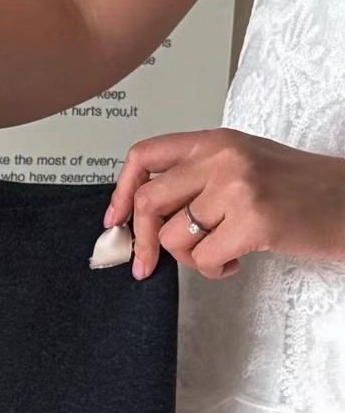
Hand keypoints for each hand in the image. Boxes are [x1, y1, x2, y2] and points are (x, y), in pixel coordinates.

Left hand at [106, 128, 344, 280]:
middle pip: (149, 202)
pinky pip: (203, 259)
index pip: (146, 155)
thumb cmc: (297, 190)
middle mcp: (224, 157)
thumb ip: (194, 183)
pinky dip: (215, 270)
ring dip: (190, 258)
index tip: (115, 221)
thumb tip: (137, 219)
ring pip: (175, 236)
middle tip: (148, 264)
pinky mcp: (253, 220)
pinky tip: (238, 260)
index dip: (121, 192)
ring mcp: (238, 187)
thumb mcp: (242, 168)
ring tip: (221, 252)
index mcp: (217, 141)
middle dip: (144, 241)